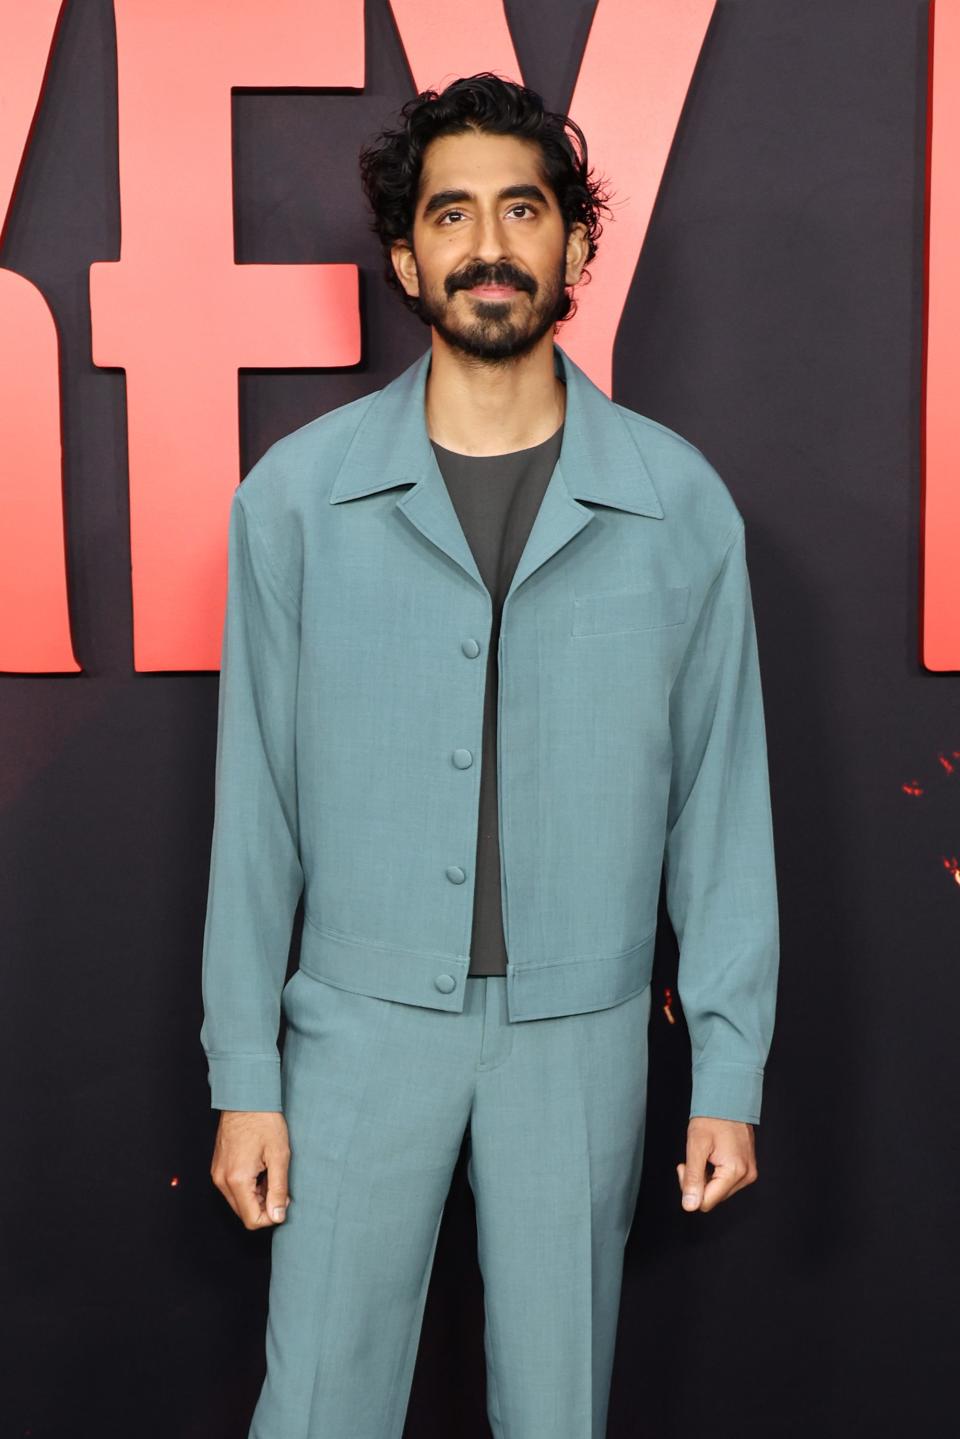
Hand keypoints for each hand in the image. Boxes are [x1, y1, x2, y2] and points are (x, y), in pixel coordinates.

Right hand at [210, 1110, 291, 1228]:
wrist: (245, 1098)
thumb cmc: (264, 1122)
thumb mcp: (279, 1155)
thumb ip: (279, 1189)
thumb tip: (279, 1216)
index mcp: (236, 1180)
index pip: (252, 1220)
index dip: (272, 1216)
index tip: (285, 1200)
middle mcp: (222, 1181)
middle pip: (244, 1213)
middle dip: (264, 1206)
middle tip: (279, 1183)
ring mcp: (217, 1174)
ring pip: (238, 1202)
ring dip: (256, 1195)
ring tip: (270, 1172)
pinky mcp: (218, 1167)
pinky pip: (233, 1188)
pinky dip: (248, 1186)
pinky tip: (260, 1168)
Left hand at [676, 1116, 757, 1212]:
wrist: (728, 1100)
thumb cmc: (712, 1119)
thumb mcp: (696, 1146)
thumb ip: (692, 1178)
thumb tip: (690, 1206)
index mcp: (735, 1172)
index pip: (706, 1202)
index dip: (690, 1188)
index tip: (684, 1166)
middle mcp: (746, 1176)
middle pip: (713, 1197)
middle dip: (697, 1181)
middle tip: (691, 1158)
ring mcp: (749, 1173)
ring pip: (719, 1191)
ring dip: (706, 1177)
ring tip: (704, 1154)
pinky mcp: (748, 1169)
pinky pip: (726, 1182)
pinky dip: (714, 1173)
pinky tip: (712, 1156)